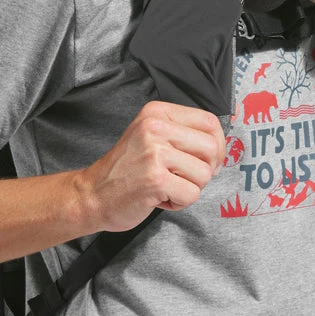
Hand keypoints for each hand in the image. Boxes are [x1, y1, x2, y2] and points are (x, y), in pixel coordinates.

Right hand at [76, 101, 224, 231]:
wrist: (92, 194)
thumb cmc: (127, 170)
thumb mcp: (151, 136)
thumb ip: (182, 134)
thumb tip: (222, 144)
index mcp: (157, 112)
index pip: (209, 121)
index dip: (218, 145)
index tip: (209, 161)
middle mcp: (155, 127)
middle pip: (211, 148)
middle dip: (206, 170)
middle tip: (185, 179)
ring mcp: (154, 152)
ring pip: (204, 174)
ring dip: (190, 188)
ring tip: (166, 187)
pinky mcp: (155, 179)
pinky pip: (192, 194)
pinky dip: (179, 202)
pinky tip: (159, 197)